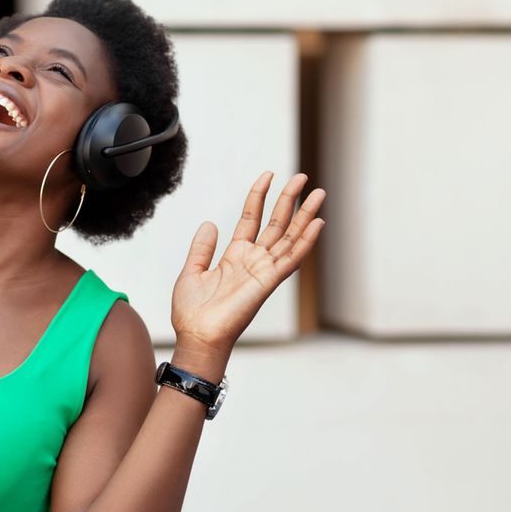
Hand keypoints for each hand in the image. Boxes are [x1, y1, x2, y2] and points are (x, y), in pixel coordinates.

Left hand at [171, 171, 324, 349]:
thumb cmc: (193, 312)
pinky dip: (306, 241)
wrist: (197, 336)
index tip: (268, 175)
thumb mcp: (192, 271)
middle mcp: (253, 261)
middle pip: (277, 224)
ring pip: (290, 237)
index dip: (259, 196)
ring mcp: (263, 270)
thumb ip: (202, 247)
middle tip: (301, 177)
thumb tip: (210, 223)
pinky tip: (317, 223)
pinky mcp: (268, 282)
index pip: (251, 218)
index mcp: (235, 256)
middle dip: (289, 200)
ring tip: (318, 192)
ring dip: (304, 215)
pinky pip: (291, 258)